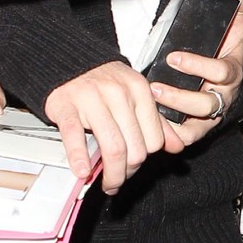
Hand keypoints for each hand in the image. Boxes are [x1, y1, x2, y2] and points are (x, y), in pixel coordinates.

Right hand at [45, 61, 177, 189]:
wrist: (70, 60)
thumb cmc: (104, 80)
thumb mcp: (136, 94)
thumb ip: (157, 121)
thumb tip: (176, 146)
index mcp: (139, 91)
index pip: (154, 139)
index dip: (145, 160)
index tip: (135, 168)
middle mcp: (118, 93)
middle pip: (135, 148)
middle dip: (129, 172)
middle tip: (119, 180)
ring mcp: (91, 99)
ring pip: (113, 147)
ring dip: (112, 174)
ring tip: (108, 183)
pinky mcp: (66, 105)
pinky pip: (75, 137)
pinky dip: (80, 159)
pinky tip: (83, 171)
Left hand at [149, 0, 242, 144]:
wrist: (229, 74)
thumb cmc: (226, 51)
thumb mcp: (234, 29)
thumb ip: (237, 9)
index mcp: (232, 71)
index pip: (221, 71)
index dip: (198, 66)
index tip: (173, 57)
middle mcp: (224, 95)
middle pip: (206, 104)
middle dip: (180, 97)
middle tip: (155, 87)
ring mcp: (213, 113)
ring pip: (197, 124)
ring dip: (173, 118)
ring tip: (151, 107)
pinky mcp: (201, 126)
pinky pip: (190, 137)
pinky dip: (174, 137)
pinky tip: (157, 131)